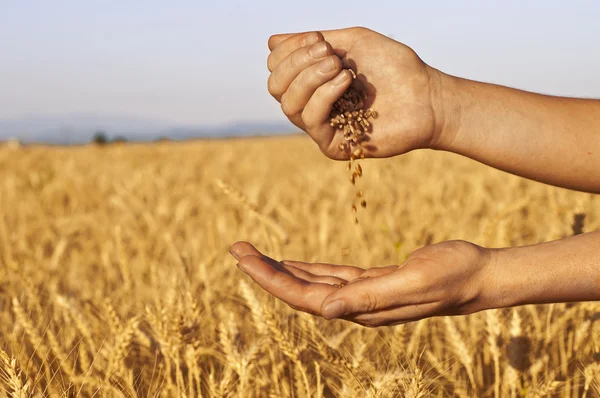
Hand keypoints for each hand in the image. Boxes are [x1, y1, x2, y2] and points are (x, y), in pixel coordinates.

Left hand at [229, 240, 491, 326]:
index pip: (303, 296)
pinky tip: (292, 263)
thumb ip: (367, 296)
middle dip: (266, 272)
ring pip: (311, 284)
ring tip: (254, 254)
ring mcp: (362, 295)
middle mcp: (355, 305)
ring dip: (282, 270)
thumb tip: (323, 309)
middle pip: (299, 291)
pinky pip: (330, 277)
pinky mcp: (372, 283)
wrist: (478, 275)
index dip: (270, 279)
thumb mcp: (412, 281)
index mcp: (360, 307)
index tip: (242, 256)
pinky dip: (308, 269)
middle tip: (236, 247)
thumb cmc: (451, 276)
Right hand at [266, 27, 448, 158]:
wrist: (428, 97)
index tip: (320, 39)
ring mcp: (322, 127)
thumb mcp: (352, 42)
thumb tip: (272, 41)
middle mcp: (312, 105)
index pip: (277, 68)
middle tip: (330, 54)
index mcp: (312, 82)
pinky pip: (311, 120)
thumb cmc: (395, 68)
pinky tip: (346, 82)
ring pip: (288, 104)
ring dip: (310, 78)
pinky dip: (325, 95)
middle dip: (297, 64)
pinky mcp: (333, 145)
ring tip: (342, 68)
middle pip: (276, 86)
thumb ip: (313, 42)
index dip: (290, 50)